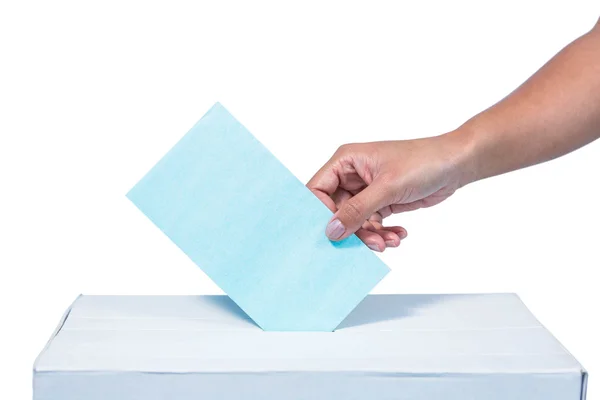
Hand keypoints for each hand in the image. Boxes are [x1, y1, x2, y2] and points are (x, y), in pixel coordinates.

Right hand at [307, 131, 471, 250]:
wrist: (455, 164)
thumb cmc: (422, 162)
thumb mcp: (386, 188)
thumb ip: (357, 210)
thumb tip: (331, 231)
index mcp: (346, 161)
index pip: (318, 189)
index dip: (320, 212)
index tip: (332, 233)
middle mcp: (352, 175)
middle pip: (336, 211)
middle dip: (352, 230)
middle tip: (369, 244)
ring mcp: (366, 190)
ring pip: (355, 222)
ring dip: (370, 235)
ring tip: (389, 241)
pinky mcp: (381, 202)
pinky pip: (372, 224)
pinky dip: (383, 233)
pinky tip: (398, 235)